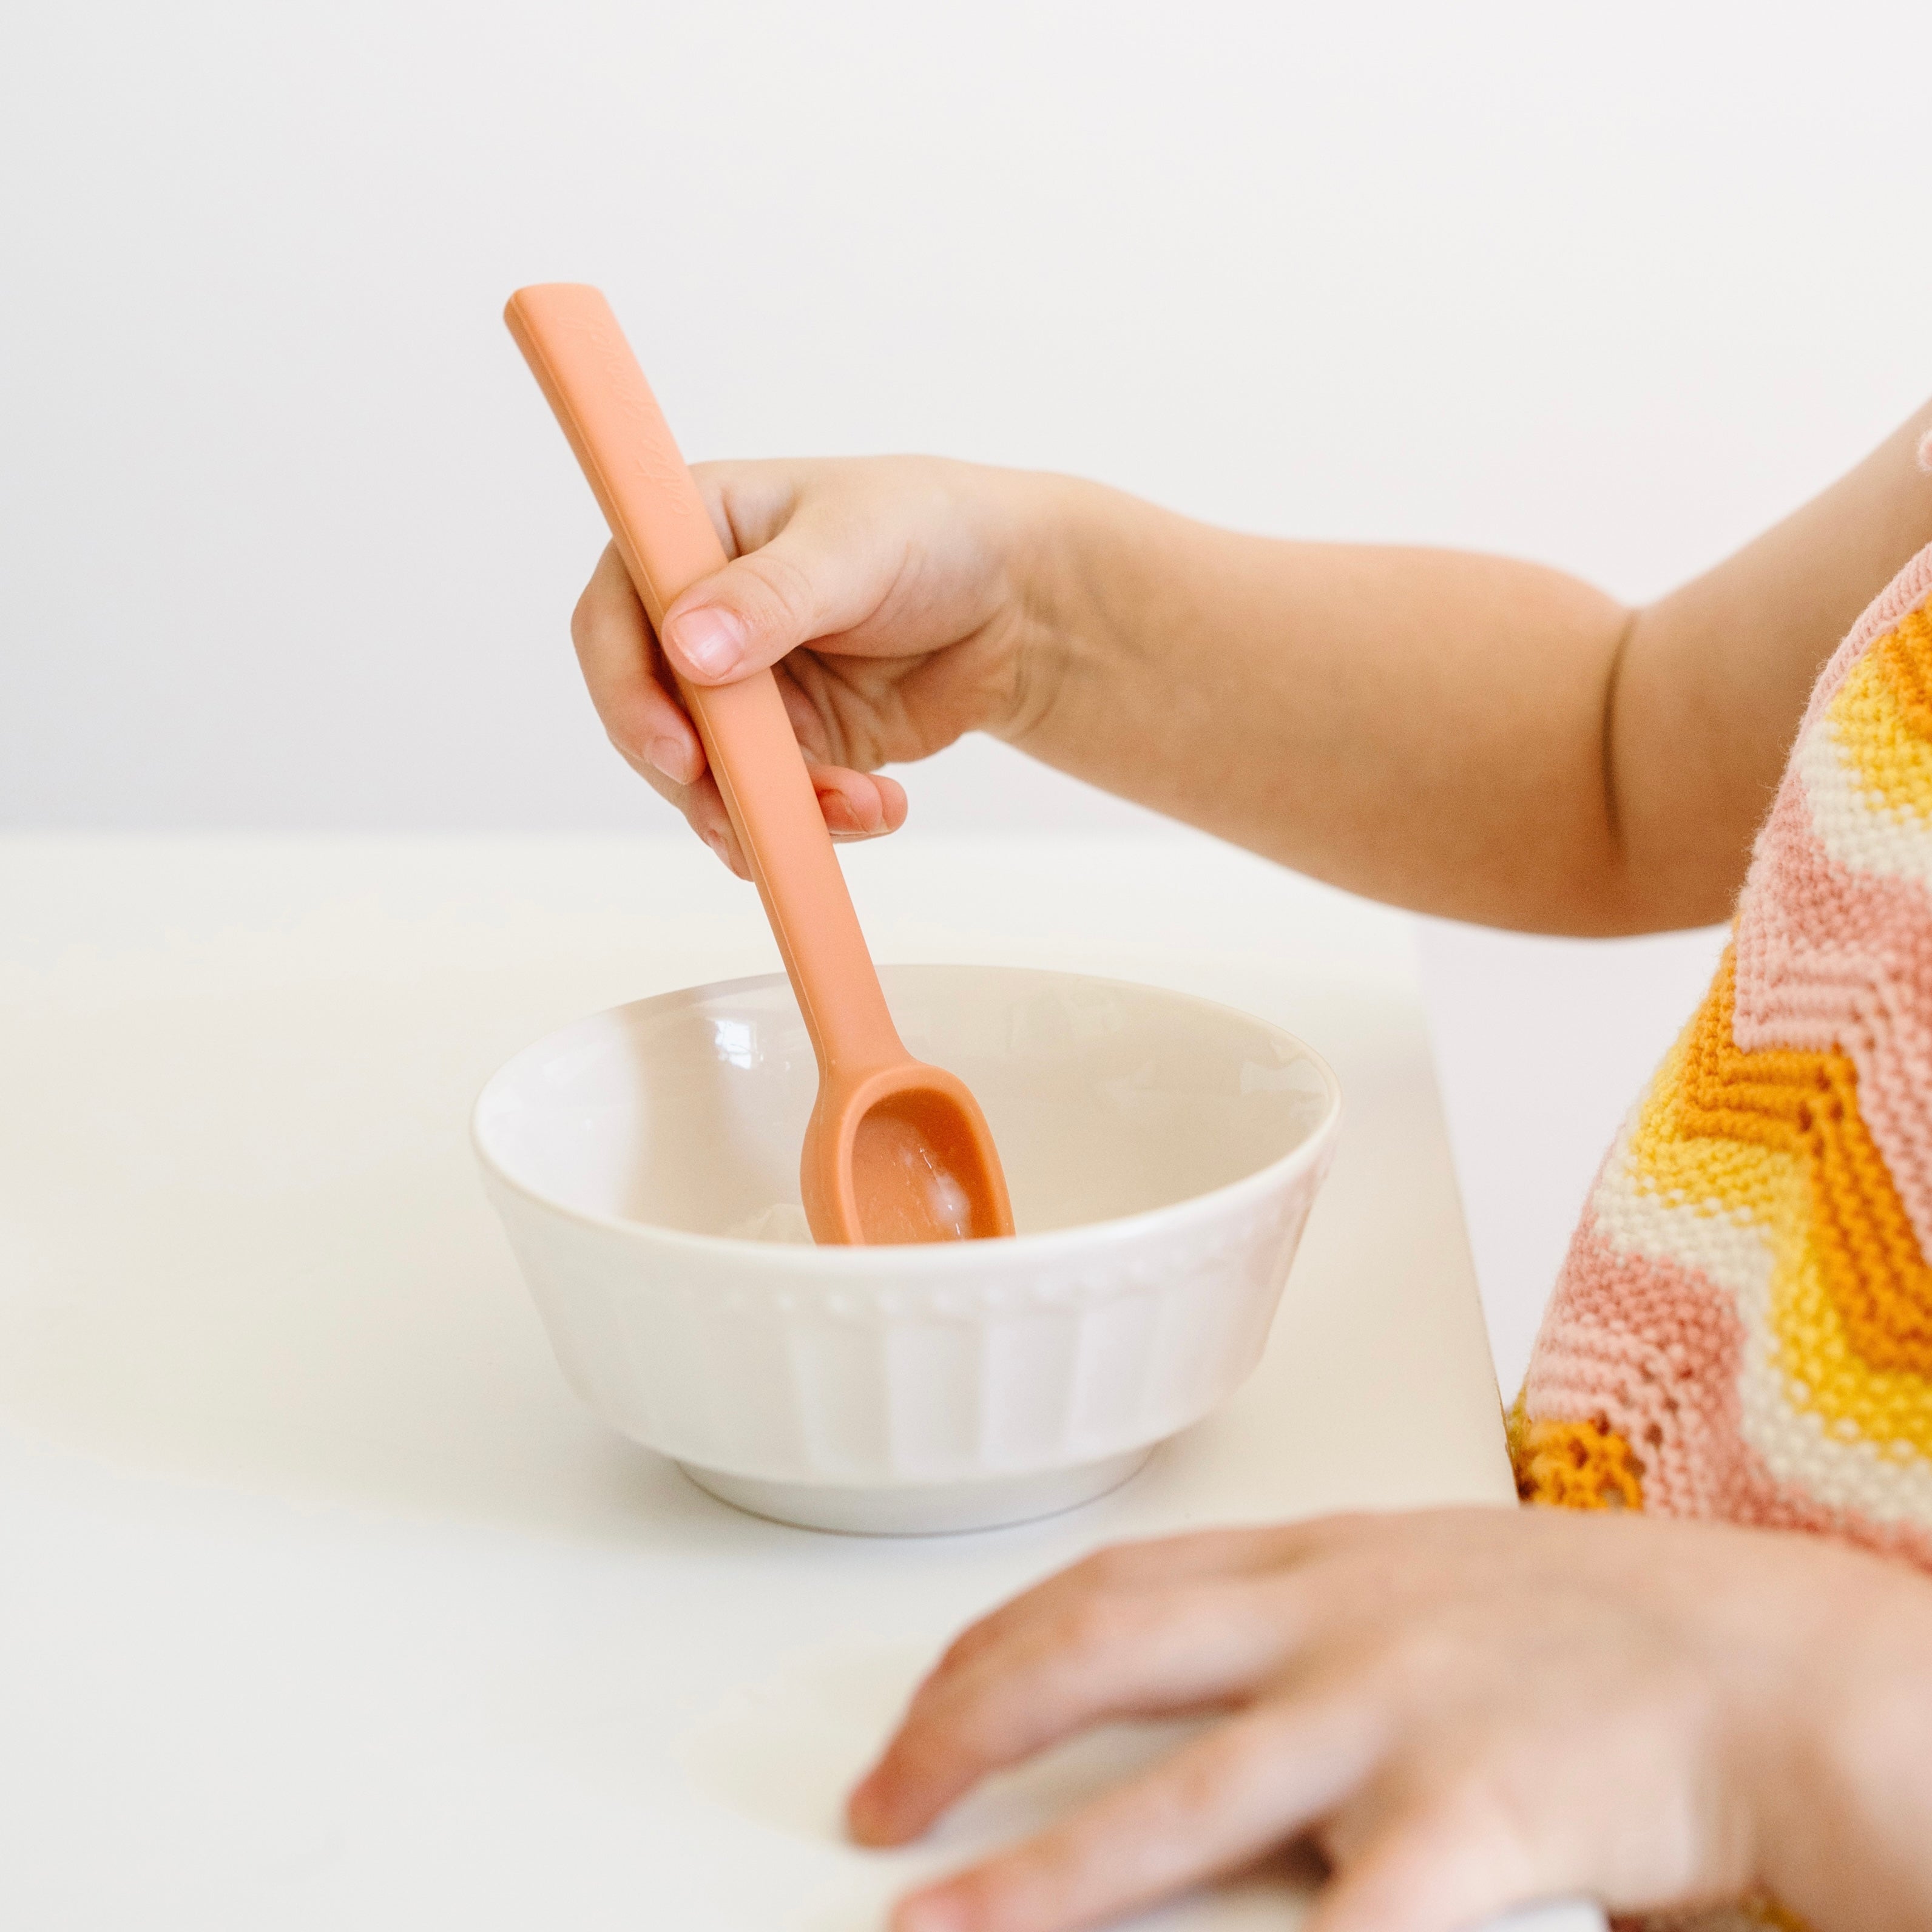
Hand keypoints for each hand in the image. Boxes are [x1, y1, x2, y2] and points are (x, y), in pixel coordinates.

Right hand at [567, 455, 1063, 876]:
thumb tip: (688, 647)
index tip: (677, 751)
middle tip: (759, 812)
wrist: (1016, 602)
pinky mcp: (790, 746)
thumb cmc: (932, 532)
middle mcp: (700, 618)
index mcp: (691, 536)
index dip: (625, 690)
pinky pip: (773, 804)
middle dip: (704, 778)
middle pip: (649, 718)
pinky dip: (816, 822)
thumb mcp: (854, 545)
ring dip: (769, 810)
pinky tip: (880, 806)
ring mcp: (742, 690)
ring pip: (707, 779)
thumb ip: (771, 597)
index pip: (612, 617)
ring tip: (858, 806)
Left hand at [846, 1508, 1931, 1931]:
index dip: (991, 1644)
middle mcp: (1329, 1620)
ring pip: (1173, 1800)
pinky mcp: (1471, 1821)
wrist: (1757, 1662)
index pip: (1103, 1584)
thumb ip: (1297, 1615)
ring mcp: (1393, 1716)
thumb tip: (1167, 1670)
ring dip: (1040, 1875)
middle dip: (966, 1727)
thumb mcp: (1418, 1578)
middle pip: (1096, 1657)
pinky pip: (1343, 1928)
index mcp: (1313, 1559)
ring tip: (937, 1921)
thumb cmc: (1591, 1626)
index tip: (925, 1701)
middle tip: (881, 1798)